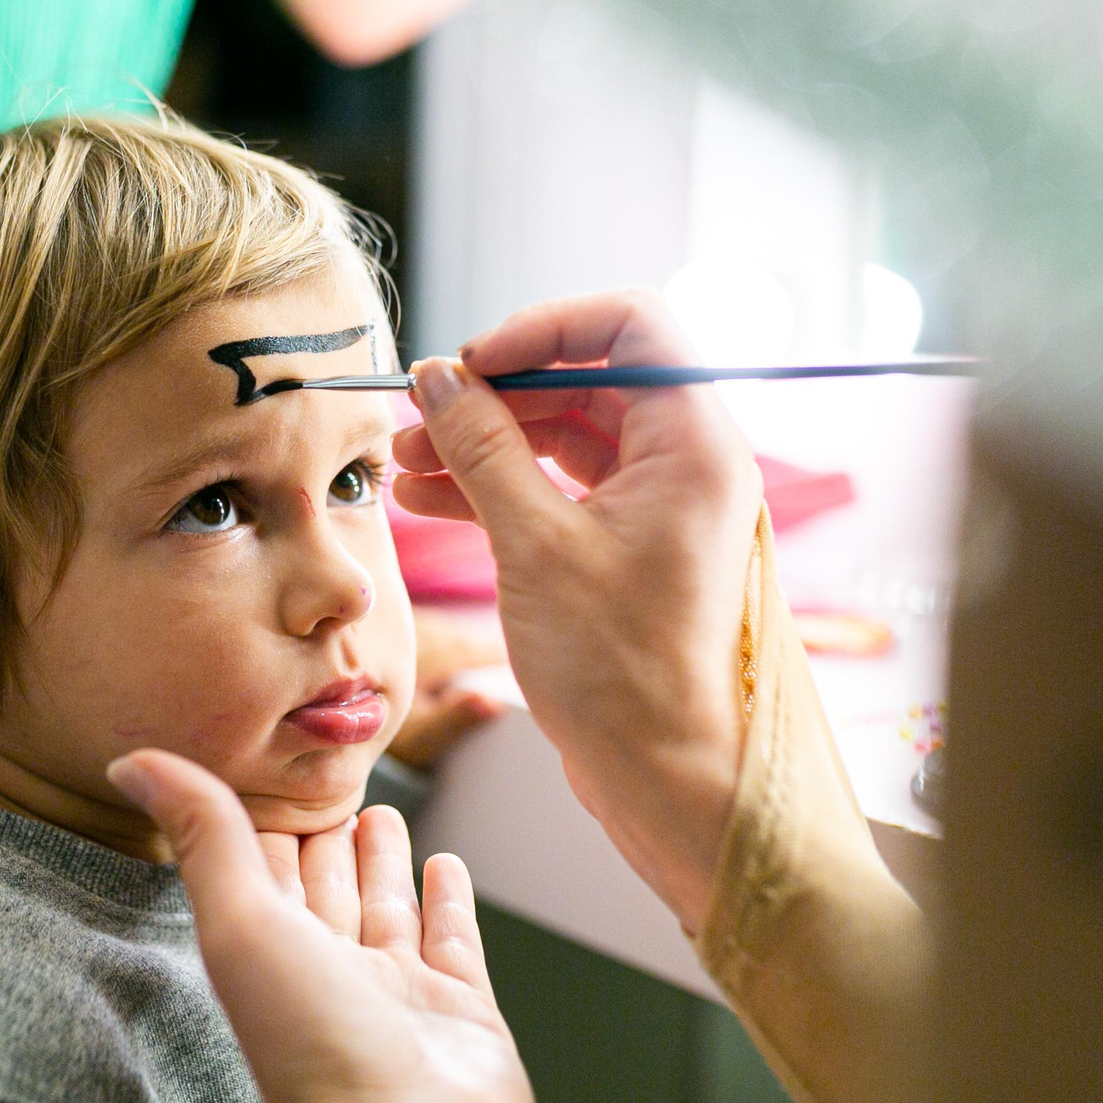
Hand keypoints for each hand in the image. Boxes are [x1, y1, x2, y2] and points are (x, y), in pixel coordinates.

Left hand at [108, 750, 536, 1102]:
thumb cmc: (315, 1050)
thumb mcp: (241, 923)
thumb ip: (202, 833)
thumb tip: (129, 761)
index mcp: (266, 954)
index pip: (260, 869)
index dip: (257, 820)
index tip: (260, 771)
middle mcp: (327, 973)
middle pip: (323, 887)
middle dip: (324, 836)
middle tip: (331, 783)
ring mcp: (396, 994)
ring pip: (385, 907)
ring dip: (383, 860)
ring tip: (384, 811)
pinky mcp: (460, 1010)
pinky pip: (451, 941)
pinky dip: (447, 901)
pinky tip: (447, 865)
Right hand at [391, 292, 761, 930]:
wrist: (668, 777)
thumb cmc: (624, 675)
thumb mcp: (534, 545)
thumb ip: (483, 449)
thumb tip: (440, 381)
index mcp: (695, 443)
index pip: (629, 325)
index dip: (541, 328)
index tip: (470, 362)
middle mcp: (690, 464)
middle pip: (588, 380)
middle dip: (496, 394)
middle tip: (419, 415)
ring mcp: (663, 507)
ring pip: (567, 437)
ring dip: (487, 442)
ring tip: (406, 464)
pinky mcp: (634, 549)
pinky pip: (565, 489)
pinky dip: (503, 487)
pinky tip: (434, 499)